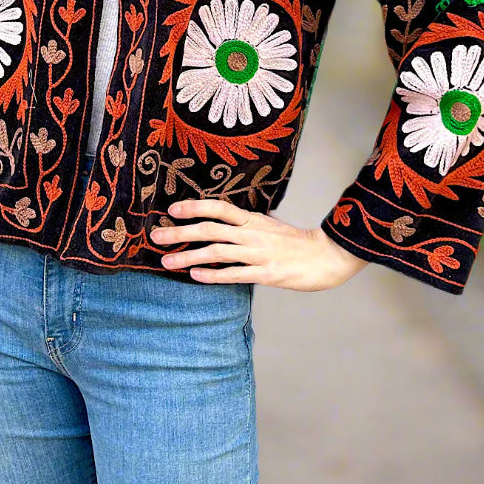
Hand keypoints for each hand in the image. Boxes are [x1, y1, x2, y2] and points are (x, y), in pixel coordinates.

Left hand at [150, 197, 369, 290]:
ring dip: (188, 256)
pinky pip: (234, 274)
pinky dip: (213, 274)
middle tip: (157, 236)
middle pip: (210, 229)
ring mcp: (259, 254)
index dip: (194, 207)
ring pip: (217, 252)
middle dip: (180, 233)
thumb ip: (246, 225)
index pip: (218, 208)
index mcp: (253, 219)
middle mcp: (252, 234)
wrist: (327, 256)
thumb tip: (222, 223)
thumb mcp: (269, 226)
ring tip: (167, 262)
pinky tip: (195, 276)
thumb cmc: (295, 243)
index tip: (172, 209)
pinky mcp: (267, 274)